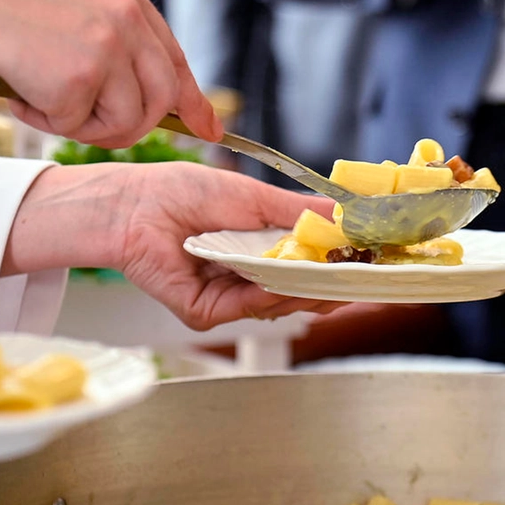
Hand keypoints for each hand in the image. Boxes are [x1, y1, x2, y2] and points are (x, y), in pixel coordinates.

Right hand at [0, 0, 222, 146]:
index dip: (193, 101)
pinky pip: (80, 127)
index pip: (175, 59)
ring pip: (128, 120)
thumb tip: (150, 95)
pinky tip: (23, 94)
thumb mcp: (75, 6)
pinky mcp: (82, 75)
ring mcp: (108, 44)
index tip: (209, 129)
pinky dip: (48, 122)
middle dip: (131, 125)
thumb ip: (116, 39)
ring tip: (44, 100)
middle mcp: (127, 14)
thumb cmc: (1, 11)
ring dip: (86, 126)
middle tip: (90, 125)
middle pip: (162, 99)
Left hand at [2, 163, 340, 329]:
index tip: (367, 266)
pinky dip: (264, 295)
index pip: (308, 269)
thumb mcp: (256, 197)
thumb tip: (345, 218)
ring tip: (323, 274)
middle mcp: (247, 278)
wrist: (137, 204)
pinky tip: (277, 280)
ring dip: (301, 290)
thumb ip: (300, 211)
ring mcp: (227, 298)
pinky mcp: (204, 312)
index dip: (337, 270)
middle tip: (357, 279)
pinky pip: (244, 309)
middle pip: (298, 294)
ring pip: (276, 305)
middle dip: (328, 287)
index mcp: (261, 250)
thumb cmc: (186, 192)